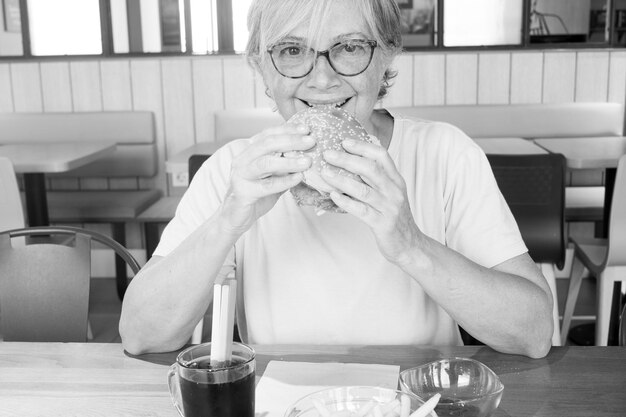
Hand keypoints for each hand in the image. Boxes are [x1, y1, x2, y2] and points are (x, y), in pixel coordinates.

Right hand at [219, 124, 313, 236]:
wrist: (235, 218)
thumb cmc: (255, 195)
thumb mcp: (273, 176)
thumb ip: (285, 166)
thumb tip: (308, 155)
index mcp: (249, 153)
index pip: (267, 134)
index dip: (287, 130)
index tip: (305, 129)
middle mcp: (242, 160)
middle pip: (267, 144)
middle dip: (291, 141)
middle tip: (310, 142)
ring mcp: (241, 176)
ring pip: (266, 163)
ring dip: (289, 161)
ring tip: (307, 161)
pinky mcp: (243, 192)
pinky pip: (266, 185)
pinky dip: (284, 181)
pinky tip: (298, 178)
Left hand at [321, 139, 421, 265]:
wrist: (409, 245)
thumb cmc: (394, 217)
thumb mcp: (391, 193)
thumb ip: (377, 178)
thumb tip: (354, 160)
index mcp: (396, 180)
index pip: (381, 156)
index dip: (362, 147)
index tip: (344, 142)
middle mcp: (394, 191)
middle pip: (370, 169)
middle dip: (347, 159)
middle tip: (328, 154)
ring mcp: (389, 208)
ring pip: (363, 189)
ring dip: (342, 180)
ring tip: (325, 173)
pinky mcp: (382, 224)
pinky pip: (361, 210)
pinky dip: (346, 202)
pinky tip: (333, 196)